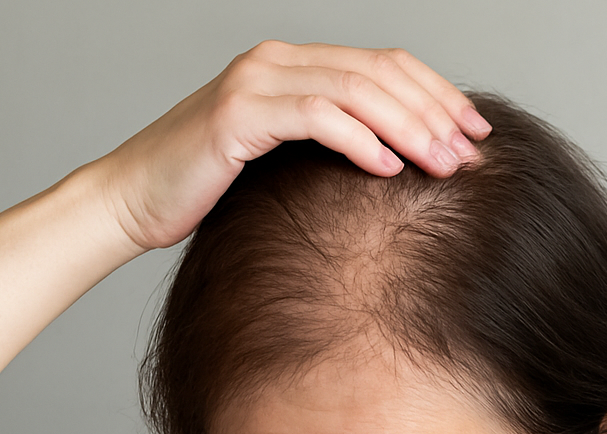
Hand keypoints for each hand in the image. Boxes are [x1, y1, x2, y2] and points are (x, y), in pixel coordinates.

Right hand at [89, 41, 492, 252]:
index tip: (476, 133)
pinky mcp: (238, 114)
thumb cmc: (205, 191)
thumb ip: (331, 146)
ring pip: (355, 90)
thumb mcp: (280, 162)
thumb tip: (402, 165)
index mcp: (293, 64)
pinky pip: (316, 117)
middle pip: (379, 72)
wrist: (131, 199)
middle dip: (433, 112)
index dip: (437, 94)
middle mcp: (277, 61)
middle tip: (470, 153)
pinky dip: (359, 140)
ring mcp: (256, 81)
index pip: (385, 65)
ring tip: (442, 164)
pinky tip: (389, 169)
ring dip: (408, 128)